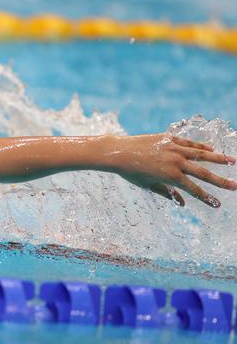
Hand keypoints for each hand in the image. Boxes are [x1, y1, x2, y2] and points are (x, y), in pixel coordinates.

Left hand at [109, 134, 236, 206]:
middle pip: (203, 173)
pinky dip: (200, 147)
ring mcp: (174, 149)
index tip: (217, 204)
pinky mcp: (169, 139)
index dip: (206, 198)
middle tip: (235, 186)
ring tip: (233, 161)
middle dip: (220, 181)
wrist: (119, 152)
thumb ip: (167, 193)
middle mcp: (175, 162)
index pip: (193, 190)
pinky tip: (211, 150)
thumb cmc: (131, 172)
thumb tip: (182, 203)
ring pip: (201, 154)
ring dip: (218, 158)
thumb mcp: (149, 186)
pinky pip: (189, 143)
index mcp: (171, 177)